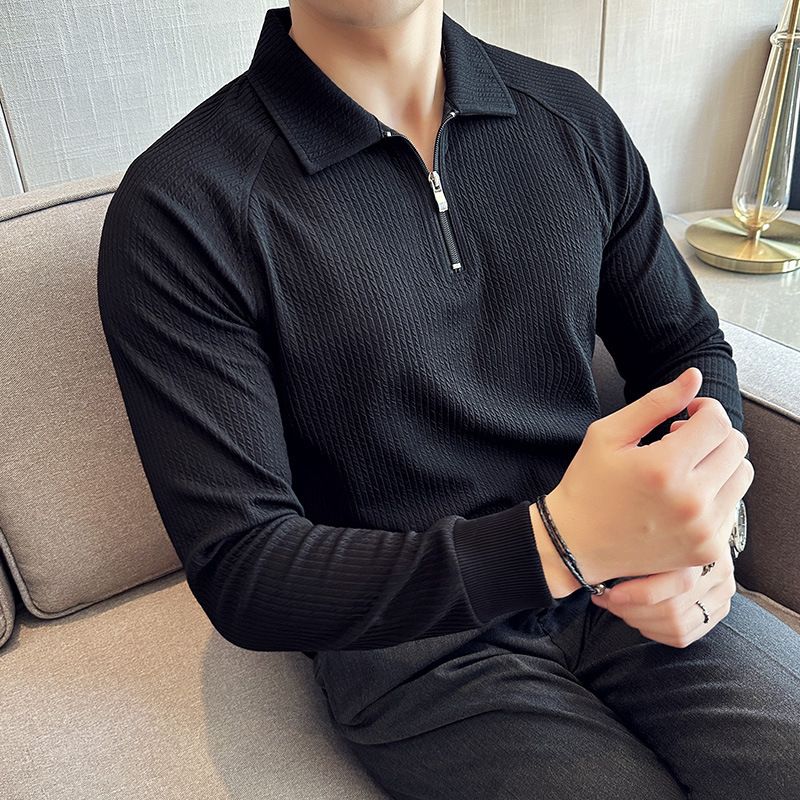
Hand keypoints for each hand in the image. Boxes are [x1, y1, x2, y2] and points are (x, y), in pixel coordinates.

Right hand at [544, 367, 752, 589]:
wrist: (576, 545)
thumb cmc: (587, 486)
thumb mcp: (608, 435)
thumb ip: (655, 403)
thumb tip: (694, 377)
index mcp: (664, 467)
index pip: (717, 421)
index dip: (704, 408)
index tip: (686, 414)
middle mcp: (690, 501)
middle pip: (736, 446)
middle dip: (713, 433)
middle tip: (681, 440)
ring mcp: (702, 529)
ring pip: (742, 475)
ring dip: (719, 462)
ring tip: (685, 468)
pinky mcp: (707, 549)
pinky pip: (733, 507)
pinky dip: (715, 494)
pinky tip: (683, 496)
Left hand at [590, 500, 737, 647]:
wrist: (695, 519)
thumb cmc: (662, 520)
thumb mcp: (652, 518)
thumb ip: (637, 533)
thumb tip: (602, 552)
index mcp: (705, 543)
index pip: (678, 582)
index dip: (639, 593)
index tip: (609, 592)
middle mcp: (719, 570)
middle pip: (673, 609)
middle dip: (631, 609)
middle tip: (606, 599)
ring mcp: (722, 592)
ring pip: (677, 626)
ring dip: (639, 621)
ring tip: (618, 606)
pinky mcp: (718, 609)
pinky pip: (683, 635)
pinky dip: (654, 631)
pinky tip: (637, 617)